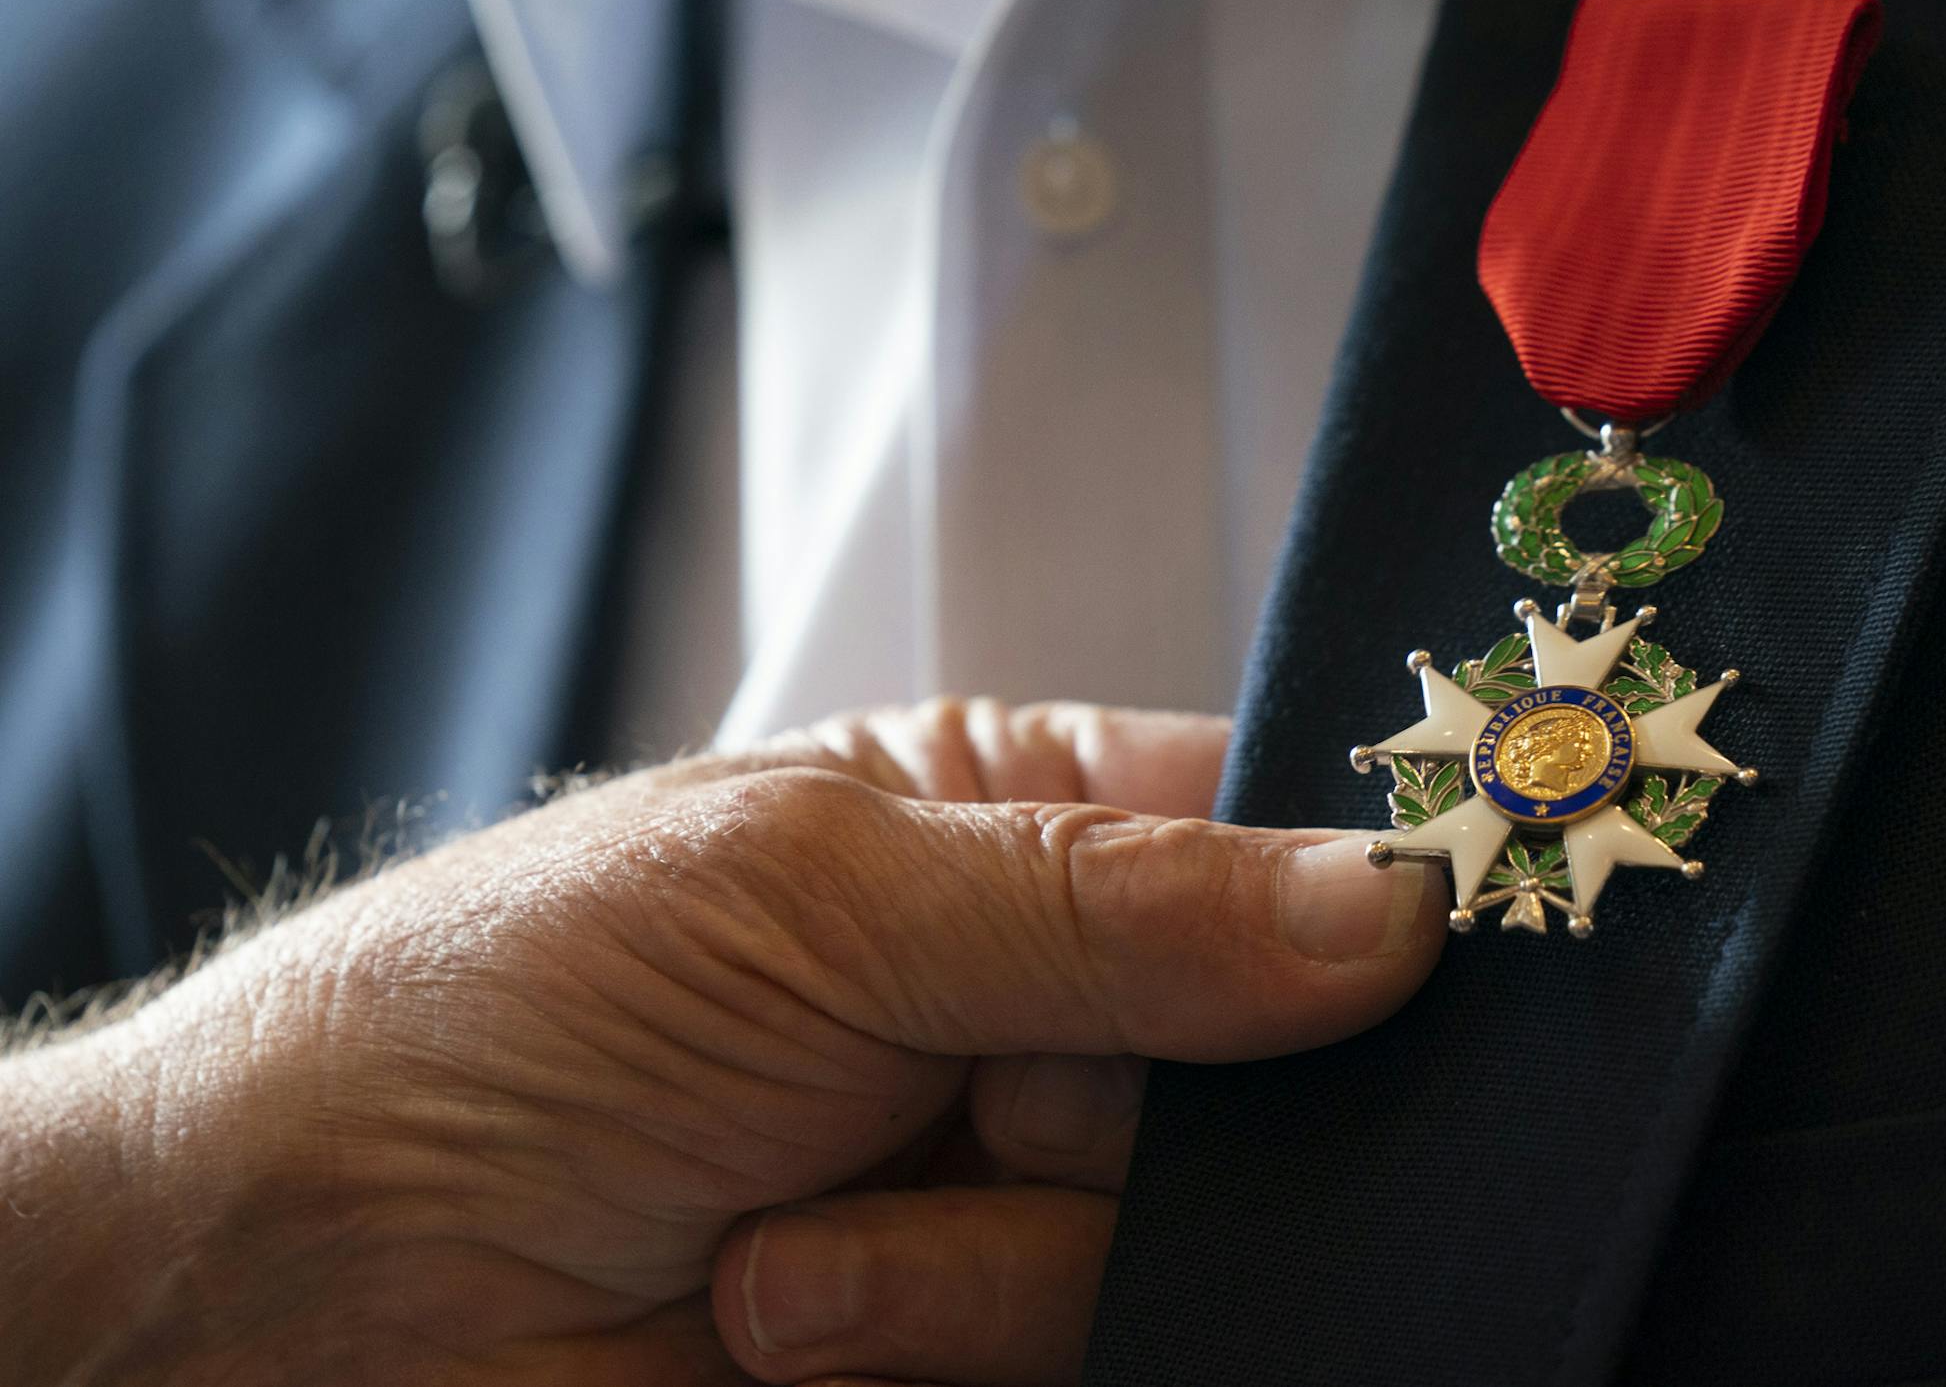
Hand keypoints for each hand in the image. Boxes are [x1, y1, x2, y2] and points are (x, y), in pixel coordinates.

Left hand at [0, 700, 1441, 1385]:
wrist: (295, 1290)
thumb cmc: (503, 1014)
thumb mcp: (807, 897)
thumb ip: (1104, 905)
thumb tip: (1391, 906)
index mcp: (1001, 829)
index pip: (1260, 829)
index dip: (1352, 887)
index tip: (1432, 940)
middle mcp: (1032, 1010)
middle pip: (1262, 1060)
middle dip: (1113, 1110)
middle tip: (966, 1105)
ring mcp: (1009, 1191)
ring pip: (1176, 1238)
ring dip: (977, 1257)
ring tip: (774, 1243)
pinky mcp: (978, 1343)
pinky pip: (1094, 1350)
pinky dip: (947, 1337)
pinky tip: (774, 1313)